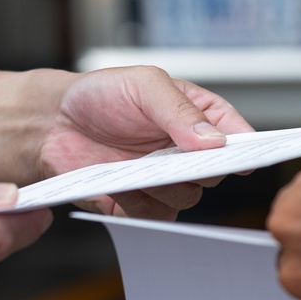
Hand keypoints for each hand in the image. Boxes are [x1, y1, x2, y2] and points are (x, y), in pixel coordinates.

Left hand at [40, 66, 254, 219]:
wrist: (53, 122)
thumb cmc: (101, 95)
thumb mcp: (144, 85)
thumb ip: (179, 110)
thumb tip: (214, 141)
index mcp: (198, 117)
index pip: (237, 135)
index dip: (247, 147)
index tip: (247, 157)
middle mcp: (187, 152)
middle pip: (215, 172)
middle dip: (197, 166)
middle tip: (174, 153)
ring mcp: (166, 180)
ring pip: (187, 196)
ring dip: (164, 184)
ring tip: (134, 164)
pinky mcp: (140, 203)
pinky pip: (155, 215)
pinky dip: (139, 202)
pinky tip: (120, 181)